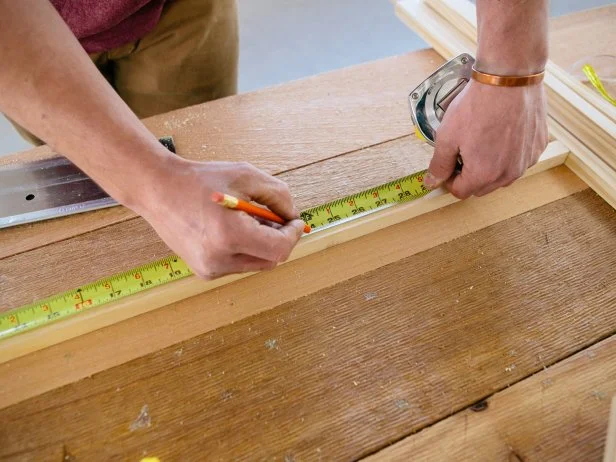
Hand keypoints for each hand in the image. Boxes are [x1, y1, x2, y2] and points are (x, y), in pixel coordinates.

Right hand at [136, 159, 305, 279]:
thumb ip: (278, 196)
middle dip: (279, 239)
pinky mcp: (204, 271)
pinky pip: (239, 264)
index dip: (293, 235)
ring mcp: (210, 268)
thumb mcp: (246, 176)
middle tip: (275, 217)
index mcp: (229, 235)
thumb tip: (293, 217)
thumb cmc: (200, 179)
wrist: (158, 189)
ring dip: (262, 244)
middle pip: (271, 260)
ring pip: (256, 263)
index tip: (295, 221)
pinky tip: (232, 228)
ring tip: (250, 219)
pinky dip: (245, 249)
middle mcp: (219, 258)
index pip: (279, 249)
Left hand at [424, 80, 547, 198]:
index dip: (449, 179)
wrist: (509, 78)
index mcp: (484, 175)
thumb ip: (439, 164)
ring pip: (502, 176)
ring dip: (489, 165)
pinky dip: (509, 152)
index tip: (448, 163)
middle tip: (463, 149)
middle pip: (481, 187)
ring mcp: (527, 161)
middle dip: (469, 174)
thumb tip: (432, 182)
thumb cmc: (478, 105)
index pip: (460, 192)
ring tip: (483, 139)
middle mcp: (509, 174)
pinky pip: (519, 159)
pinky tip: (501, 132)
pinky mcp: (538, 146)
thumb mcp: (447, 136)